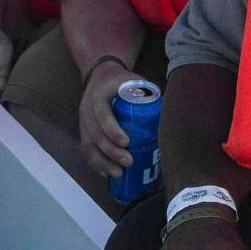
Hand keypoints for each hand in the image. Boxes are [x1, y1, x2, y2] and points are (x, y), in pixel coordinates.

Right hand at [77, 60, 138, 176]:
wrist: (100, 76)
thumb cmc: (120, 81)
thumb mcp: (133, 80)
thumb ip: (147, 93)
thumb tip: (167, 112)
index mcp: (98, 96)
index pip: (102, 115)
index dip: (112, 130)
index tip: (127, 142)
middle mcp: (86, 110)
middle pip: (94, 134)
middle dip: (110, 151)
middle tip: (128, 162)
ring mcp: (83, 122)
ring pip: (88, 145)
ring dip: (102, 162)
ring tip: (118, 173)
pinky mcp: (84, 132)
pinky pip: (86, 150)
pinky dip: (95, 163)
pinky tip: (106, 173)